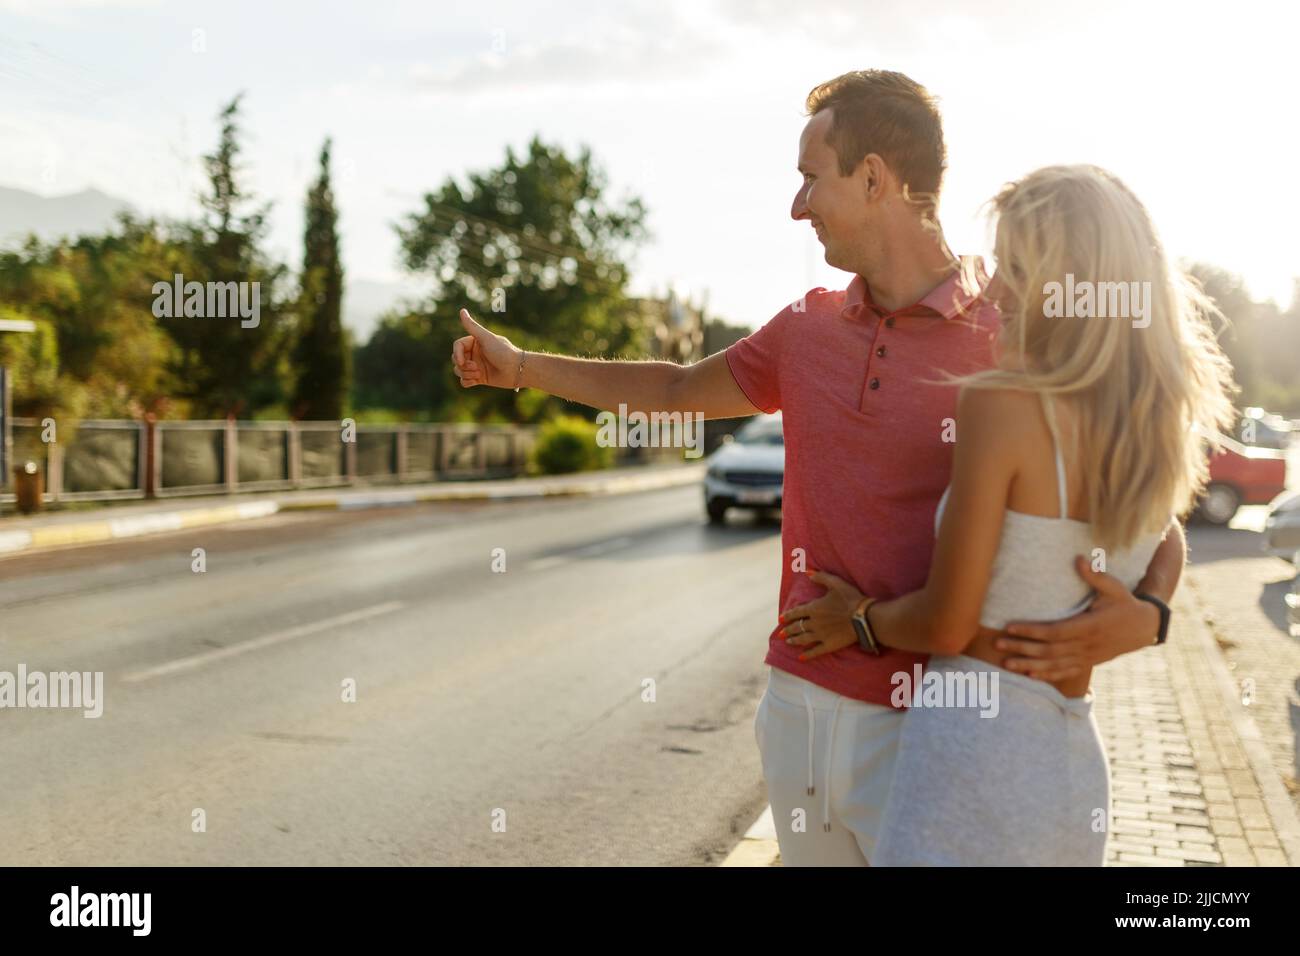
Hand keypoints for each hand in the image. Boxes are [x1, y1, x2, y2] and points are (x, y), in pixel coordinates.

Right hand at [452, 309, 523, 388]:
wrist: (517, 370)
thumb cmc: (503, 352)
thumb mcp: (486, 338)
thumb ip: (472, 326)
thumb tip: (461, 310)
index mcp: (474, 342)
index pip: (457, 346)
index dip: (457, 354)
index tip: (461, 362)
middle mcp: (474, 353)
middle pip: (455, 359)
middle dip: (463, 366)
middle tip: (476, 368)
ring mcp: (476, 366)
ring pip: (459, 371)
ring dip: (466, 374)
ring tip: (479, 374)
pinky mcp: (479, 378)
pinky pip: (464, 381)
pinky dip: (467, 381)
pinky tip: (477, 380)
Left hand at [777, 570, 866, 660]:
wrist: (864, 616)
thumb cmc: (850, 598)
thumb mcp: (835, 583)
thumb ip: (820, 577)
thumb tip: (808, 572)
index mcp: (814, 608)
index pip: (797, 612)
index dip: (788, 615)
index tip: (781, 619)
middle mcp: (814, 623)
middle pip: (797, 627)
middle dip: (788, 630)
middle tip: (781, 633)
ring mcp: (821, 635)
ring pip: (803, 639)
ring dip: (794, 640)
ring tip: (788, 642)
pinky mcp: (829, 645)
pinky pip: (815, 651)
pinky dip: (807, 655)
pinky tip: (801, 658)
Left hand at [995, 555, 1160, 681]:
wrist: (1144, 627)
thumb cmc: (1124, 603)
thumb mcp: (1114, 587)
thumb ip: (1095, 575)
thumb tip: (1079, 558)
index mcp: (1090, 626)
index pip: (1055, 631)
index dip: (1031, 631)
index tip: (1010, 627)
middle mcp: (1087, 645)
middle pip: (1049, 650)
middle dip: (1022, 648)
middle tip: (998, 644)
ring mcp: (1087, 656)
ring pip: (1054, 664)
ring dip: (1029, 664)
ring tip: (1006, 664)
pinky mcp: (1088, 662)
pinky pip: (1065, 672)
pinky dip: (1047, 675)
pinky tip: (1029, 675)